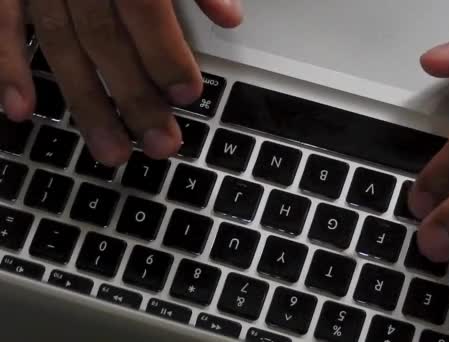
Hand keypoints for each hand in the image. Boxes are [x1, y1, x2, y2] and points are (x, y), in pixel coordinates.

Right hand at [1, 0, 241, 164]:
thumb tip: (229, 15)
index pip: (144, 5)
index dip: (166, 52)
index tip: (187, 94)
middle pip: (105, 38)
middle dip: (134, 96)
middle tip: (160, 144)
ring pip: (58, 44)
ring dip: (85, 102)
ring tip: (111, 151)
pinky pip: (0, 22)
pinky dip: (6, 65)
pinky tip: (19, 109)